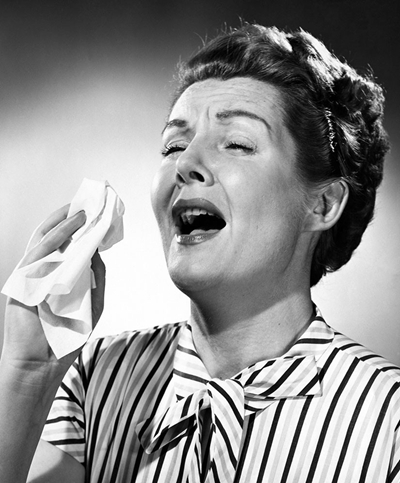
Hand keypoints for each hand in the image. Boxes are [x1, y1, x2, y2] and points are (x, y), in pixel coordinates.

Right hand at [2, 205, 105, 371]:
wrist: (41, 364)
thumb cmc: (66, 337)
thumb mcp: (92, 303)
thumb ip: (95, 276)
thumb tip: (99, 249)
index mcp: (61, 278)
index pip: (71, 246)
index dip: (83, 229)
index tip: (99, 214)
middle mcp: (46, 273)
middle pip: (57, 238)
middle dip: (73, 218)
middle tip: (91, 203)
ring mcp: (32, 275)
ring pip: (46, 240)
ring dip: (64, 223)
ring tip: (83, 211)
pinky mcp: (22, 280)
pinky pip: (37, 253)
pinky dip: (53, 238)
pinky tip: (68, 227)